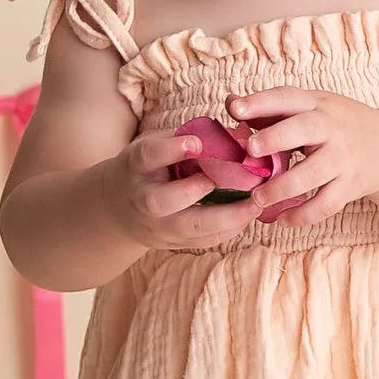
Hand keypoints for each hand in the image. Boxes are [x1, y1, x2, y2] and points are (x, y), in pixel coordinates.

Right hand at [98, 126, 260, 252]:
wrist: (122, 206)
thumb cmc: (151, 166)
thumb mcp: (157, 144)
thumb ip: (188, 138)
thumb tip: (239, 135)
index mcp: (137, 166)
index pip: (149, 156)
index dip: (171, 150)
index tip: (197, 143)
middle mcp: (143, 198)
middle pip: (161, 201)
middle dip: (194, 191)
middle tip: (228, 179)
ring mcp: (157, 225)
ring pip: (189, 229)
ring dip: (227, 218)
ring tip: (256, 203)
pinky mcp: (174, 243)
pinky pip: (204, 241)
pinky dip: (230, 229)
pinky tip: (249, 215)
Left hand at [227, 87, 378, 226]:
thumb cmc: (334, 125)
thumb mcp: (309, 108)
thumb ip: (270, 109)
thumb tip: (230, 103)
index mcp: (316, 104)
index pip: (287, 98)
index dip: (261, 102)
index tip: (235, 109)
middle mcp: (332, 128)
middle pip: (306, 129)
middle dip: (277, 137)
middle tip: (250, 149)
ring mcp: (343, 158)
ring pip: (314, 173)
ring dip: (284, 187)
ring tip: (257, 198)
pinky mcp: (351, 185)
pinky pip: (326, 203)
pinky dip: (303, 215)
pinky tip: (281, 219)